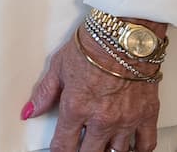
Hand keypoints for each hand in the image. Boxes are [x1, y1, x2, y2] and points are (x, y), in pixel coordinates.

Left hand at [26, 26, 162, 151]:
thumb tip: (29, 112)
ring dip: (107, 150)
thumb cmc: (92, 46)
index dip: (59, 151)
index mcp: (76, 107)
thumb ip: (44, 93)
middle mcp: (101, 119)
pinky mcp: (147, 116)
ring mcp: (126, 120)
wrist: (123, 36)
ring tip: (101, 144)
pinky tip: (128, 148)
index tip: (59, 149)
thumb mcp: (58, 67)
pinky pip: (146, 146)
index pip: (63, 145)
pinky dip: (137, 150)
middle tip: (80, 145)